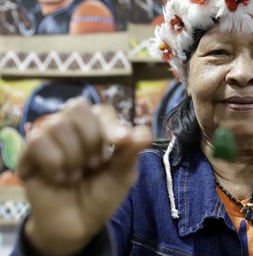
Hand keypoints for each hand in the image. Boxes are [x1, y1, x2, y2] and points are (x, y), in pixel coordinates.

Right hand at [17, 98, 151, 254]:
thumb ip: (131, 152)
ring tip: (77, 175)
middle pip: (76, 107)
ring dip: (74, 155)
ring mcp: (49, 138)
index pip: (102, 111)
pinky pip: (38, 142)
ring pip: (57, 124)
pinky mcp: (28, 154)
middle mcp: (71, 127)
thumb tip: (145, 133)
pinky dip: (54, 162)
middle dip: (91, 139)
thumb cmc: (101, 195)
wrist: (78, 225)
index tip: (122, 141)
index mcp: (97, 128)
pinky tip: (60, 178)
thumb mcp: (122, 175)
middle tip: (95, 164)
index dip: (111, 125)